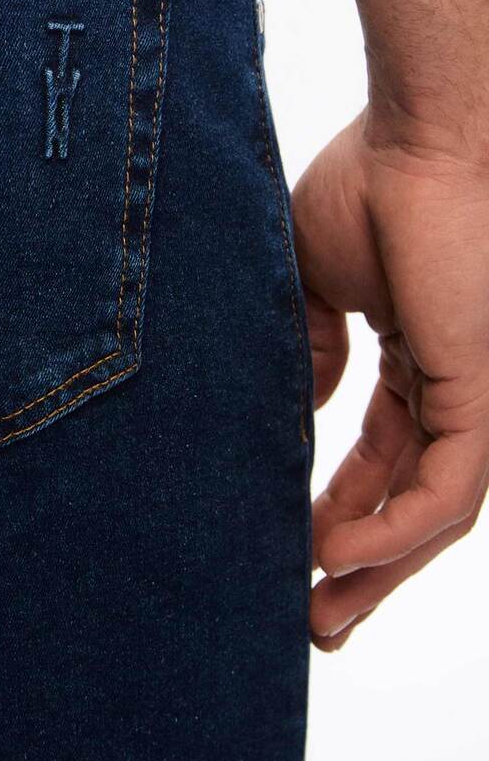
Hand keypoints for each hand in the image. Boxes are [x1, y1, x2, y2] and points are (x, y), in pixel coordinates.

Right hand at [292, 116, 488, 649]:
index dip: (340, 512)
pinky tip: (332, 553)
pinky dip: (391, 532)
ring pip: (433, 517)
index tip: (290, 557)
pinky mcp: (482, 396)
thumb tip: (304, 403)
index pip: (383, 461)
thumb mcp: (314, 281)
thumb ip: (311, 348)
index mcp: (417, 360)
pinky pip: (445, 494)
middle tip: (317, 625)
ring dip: (376, 571)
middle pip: (411, 505)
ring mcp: (475, 396)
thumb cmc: (370, 182)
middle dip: (365, 570)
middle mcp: (453, 388)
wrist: (419, 135)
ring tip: (320, 617)